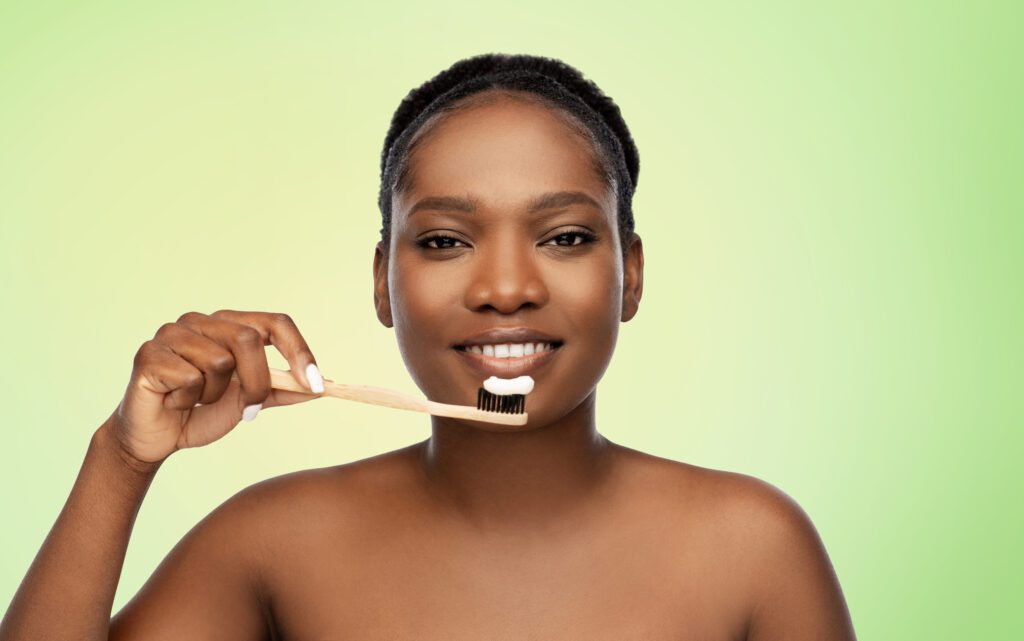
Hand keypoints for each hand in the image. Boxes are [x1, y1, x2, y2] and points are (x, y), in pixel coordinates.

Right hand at [108, 310, 324, 464]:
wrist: (156, 438)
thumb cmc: (201, 413)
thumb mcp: (250, 402)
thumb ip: (282, 390)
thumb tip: (320, 386)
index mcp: (228, 325)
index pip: (275, 322)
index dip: (299, 350)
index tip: (316, 385)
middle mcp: (200, 321)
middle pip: (248, 339)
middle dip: (257, 382)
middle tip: (249, 411)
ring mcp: (172, 333)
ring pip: (219, 361)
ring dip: (216, 395)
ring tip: (198, 401)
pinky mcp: (149, 354)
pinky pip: (190, 378)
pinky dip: (189, 400)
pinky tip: (176, 402)